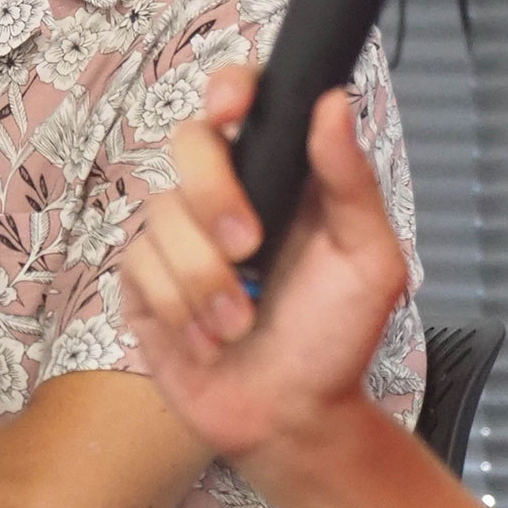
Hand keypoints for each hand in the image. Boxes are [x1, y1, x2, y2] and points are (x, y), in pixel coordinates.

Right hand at [121, 66, 409, 469]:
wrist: (291, 418)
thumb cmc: (334, 339)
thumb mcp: (368, 260)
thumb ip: (350, 181)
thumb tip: (335, 102)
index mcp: (276, 178)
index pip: (239, 102)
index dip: (227, 89)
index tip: (232, 109)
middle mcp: (219, 196)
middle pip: (187, 143)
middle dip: (215, 198)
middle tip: (250, 252)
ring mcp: (175, 237)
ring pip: (161, 217)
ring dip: (206, 281)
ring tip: (240, 323)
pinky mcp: (142, 281)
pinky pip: (140, 268)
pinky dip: (181, 309)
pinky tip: (209, 337)